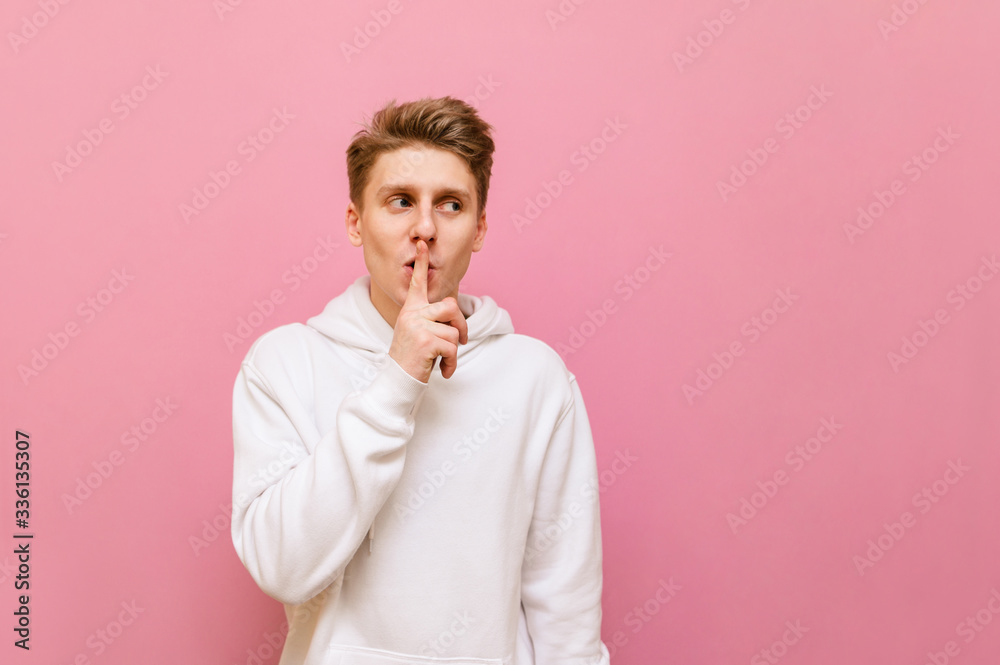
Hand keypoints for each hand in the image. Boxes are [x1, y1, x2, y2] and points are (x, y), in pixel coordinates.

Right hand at [388, 239, 467, 381]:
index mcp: (411, 309)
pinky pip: (452, 348)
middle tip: (463, 341)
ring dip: (454, 351)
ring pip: (454, 331)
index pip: (418, 282)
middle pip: (451, 306)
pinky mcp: (425, 341)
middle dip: (461, 324)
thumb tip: (458, 321)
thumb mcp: (419, 334)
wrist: (397, 380)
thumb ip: (433, 321)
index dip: (422, 263)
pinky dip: (452, 363)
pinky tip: (443, 371)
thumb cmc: (411, 358)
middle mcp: (412, 314)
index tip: (422, 243)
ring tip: (442, 361)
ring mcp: (418, 326)